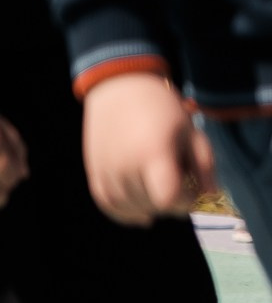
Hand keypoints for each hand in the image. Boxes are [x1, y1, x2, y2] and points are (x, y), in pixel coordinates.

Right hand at [83, 71, 214, 224]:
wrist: (120, 87)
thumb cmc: (162, 109)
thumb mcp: (192, 133)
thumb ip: (205, 168)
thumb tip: (208, 198)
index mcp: (152, 154)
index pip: (168, 200)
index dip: (185, 201)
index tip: (192, 188)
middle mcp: (124, 166)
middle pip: (150, 205)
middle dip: (170, 203)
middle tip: (178, 184)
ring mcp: (106, 169)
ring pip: (129, 208)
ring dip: (149, 209)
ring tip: (160, 194)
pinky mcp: (94, 170)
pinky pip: (107, 203)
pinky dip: (124, 214)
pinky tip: (140, 215)